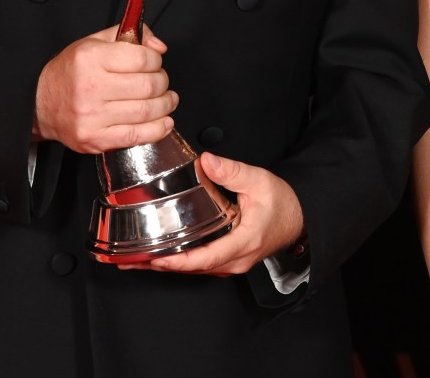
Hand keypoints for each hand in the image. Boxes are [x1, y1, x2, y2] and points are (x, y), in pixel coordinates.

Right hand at [33, 25, 177, 153]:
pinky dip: (158, 129)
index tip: (156, 62)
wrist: (39, 105)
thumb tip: (158, 46)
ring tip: (168, 99)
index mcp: (90, 58)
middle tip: (161, 81)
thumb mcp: (91, 43)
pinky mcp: (96, 139)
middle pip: (147, 85)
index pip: (141, 58)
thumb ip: (126, 36)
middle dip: (163, 82)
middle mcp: (90, 87)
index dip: (156, 59)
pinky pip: (137, 136)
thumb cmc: (68, 73)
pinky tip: (165, 121)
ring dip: (165, 105)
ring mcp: (93, 116)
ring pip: (146, 111)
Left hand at [120, 152, 303, 275]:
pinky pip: (200, 263)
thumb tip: (208, 161)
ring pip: (195, 269)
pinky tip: (160, 254)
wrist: (299, 216)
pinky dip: (179, 261)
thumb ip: (232, 171)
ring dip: (167, 265)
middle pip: (193, 268)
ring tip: (136, 259)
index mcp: (242, 243)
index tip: (156, 259)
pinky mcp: (227, 258)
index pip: (206, 258)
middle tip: (130, 260)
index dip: (179, 261)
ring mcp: (231, 262)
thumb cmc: (282, 203)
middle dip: (162, 265)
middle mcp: (235, 259)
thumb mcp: (259, 181)